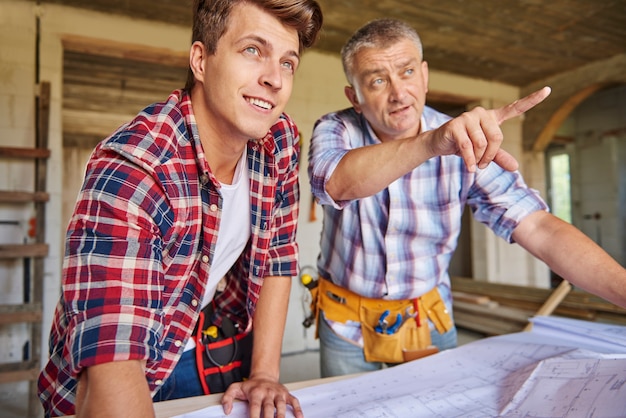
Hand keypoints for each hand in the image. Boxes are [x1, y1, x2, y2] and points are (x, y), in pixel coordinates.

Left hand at [221, 375, 303, 417]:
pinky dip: (298, 409)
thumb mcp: (235, 388)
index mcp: (256, 393)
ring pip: (281, 406)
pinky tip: (299, 417)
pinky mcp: (286, 394)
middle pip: (269, 409)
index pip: (255, 407)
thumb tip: (227, 410)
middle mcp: (268, 393)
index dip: (254, 417)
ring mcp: (278, 394)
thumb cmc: (251, 386)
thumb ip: (228, 398)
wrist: (264, 375)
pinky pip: (294, 401)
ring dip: (281, 416)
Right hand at [429, 86, 550, 171]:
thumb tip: (515, 167)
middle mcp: (481, 113)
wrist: (439, 144)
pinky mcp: (455, 126)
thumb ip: (500, 157)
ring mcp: (467, 118)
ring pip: (482, 144)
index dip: (531, 100)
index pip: (515, 108)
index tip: (547, 90)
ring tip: (473, 164)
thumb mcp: (484, 152)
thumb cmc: (463, 145)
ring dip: (479, 159)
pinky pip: (468, 147)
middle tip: (483, 164)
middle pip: (497, 137)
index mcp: (492, 118)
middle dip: (491, 155)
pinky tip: (470, 168)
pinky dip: (470, 160)